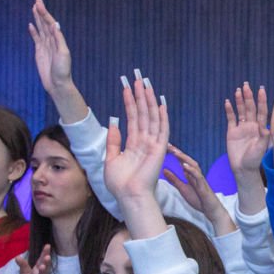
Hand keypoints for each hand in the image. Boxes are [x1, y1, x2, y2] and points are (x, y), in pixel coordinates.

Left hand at [15, 245, 52, 273]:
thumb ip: (22, 265)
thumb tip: (17, 256)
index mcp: (37, 272)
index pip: (41, 261)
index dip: (44, 254)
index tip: (47, 246)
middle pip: (44, 269)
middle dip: (46, 263)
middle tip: (47, 256)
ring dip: (43, 273)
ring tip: (42, 267)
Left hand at [103, 71, 169, 210]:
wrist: (128, 196)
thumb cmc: (120, 183)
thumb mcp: (110, 158)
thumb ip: (113, 141)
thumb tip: (114, 122)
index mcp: (134, 144)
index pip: (132, 118)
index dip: (130, 102)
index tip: (126, 87)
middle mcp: (145, 142)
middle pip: (143, 113)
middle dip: (140, 95)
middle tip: (138, 78)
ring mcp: (153, 144)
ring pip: (152, 117)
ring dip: (149, 100)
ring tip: (145, 83)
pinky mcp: (159, 149)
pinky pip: (162, 129)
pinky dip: (162, 116)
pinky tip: (160, 103)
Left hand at [163, 147, 235, 234]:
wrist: (211, 210)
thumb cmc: (199, 199)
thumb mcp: (182, 188)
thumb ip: (174, 180)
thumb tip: (164, 170)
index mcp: (190, 174)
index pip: (182, 161)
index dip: (174, 154)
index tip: (166, 146)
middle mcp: (196, 174)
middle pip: (187, 160)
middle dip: (178, 152)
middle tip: (169, 145)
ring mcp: (200, 179)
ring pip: (193, 165)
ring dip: (184, 158)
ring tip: (175, 152)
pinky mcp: (204, 186)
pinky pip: (198, 176)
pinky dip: (191, 170)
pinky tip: (184, 165)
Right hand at [224, 82, 270, 177]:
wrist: (243, 169)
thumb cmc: (254, 160)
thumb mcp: (261, 149)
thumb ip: (264, 138)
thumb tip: (266, 128)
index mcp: (260, 128)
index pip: (262, 111)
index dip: (261, 101)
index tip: (261, 90)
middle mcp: (252, 126)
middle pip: (251, 108)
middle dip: (249, 97)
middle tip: (247, 85)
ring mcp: (242, 128)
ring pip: (241, 111)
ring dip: (240, 101)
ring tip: (239, 90)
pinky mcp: (232, 132)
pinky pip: (231, 119)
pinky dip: (229, 110)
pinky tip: (228, 102)